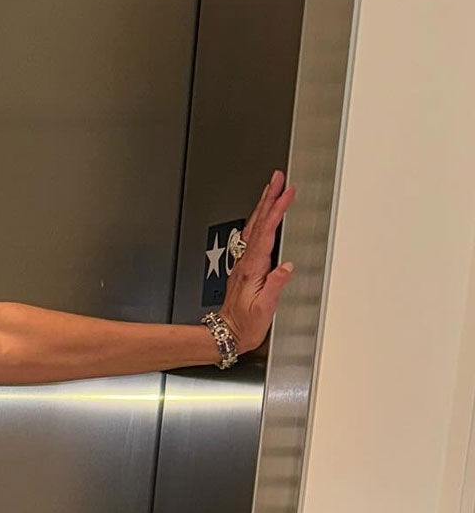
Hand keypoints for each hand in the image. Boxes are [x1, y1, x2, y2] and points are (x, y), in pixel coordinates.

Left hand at [219, 168, 296, 353]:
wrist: (227, 334)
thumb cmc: (244, 325)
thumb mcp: (264, 309)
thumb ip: (275, 286)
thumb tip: (286, 266)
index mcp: (253, 268)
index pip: (267, 232)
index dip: (277, 210)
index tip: (286, 193)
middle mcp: (246, 262)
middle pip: (258, 222)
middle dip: (269, 197)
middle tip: (278, 178)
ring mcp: (244, 263)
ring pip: (254, 226)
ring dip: (263, 205)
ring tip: (272, 188)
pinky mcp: (245, 267)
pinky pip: (252, 236)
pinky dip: (259, 220)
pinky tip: (263, 215)